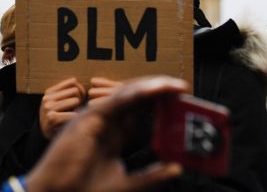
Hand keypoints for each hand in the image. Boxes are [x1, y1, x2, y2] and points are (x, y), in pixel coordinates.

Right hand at [25, 76, 187, 191]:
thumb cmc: (83, 190)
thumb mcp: (127, 184)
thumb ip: (151, 176)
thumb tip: (177, 168)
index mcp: (113, 135)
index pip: (140, 111)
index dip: (160, 103)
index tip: (183, 101)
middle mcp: (106, 121)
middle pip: (136, 98)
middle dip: (160, 91)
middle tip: (183, 89)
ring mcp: (96, 117)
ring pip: (127, 94)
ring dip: (152, 87)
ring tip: (174, 85)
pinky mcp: (89, 118)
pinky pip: (115, 101)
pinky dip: (135, 93)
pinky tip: (153, 91)